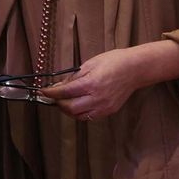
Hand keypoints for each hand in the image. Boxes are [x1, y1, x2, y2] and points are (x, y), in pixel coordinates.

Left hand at [41, 41, 178, 120]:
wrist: (135, 69)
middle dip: (58, 103)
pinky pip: (89, 117)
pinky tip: (77, 104)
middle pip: (69, 108)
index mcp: (91, 83)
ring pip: (78, 116)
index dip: (51, 93)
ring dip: (68, 110)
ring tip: (64, 101)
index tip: (43, 91)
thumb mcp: (90, 64)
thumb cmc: (114, 61)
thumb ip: (73, 77)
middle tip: (53, 96)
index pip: (65, 92)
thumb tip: (59, 86)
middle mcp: (97, 98)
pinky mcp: (109, 111)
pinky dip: (79, 113)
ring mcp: (104, 107)